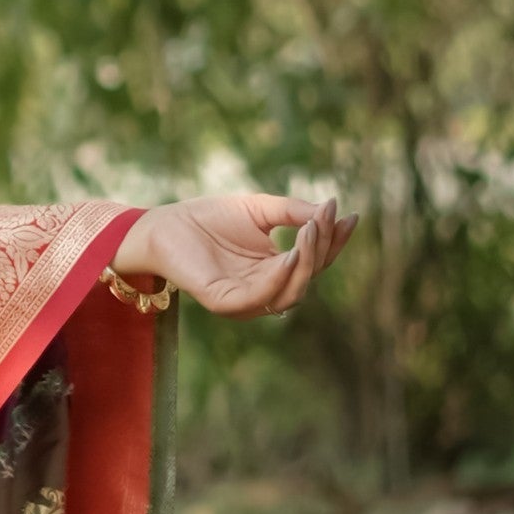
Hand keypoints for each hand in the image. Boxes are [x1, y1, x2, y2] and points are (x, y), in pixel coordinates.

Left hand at [114, 193, 357, 318]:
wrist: (164, 225)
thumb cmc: (208, 218)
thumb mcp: (260, 210)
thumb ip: (293, 212)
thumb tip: (330, 210)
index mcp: (272, 271)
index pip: (312, 262)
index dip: (333, 242)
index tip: (348, 215)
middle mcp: (261, 290)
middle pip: (307, 278)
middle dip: (322, 248)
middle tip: (326, 217)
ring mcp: (243, 300)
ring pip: (291, 293)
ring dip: (308, 262)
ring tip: (312, 230)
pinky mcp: (224, 303)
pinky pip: (261, 297)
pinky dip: (281, 278)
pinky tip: (293, 253)